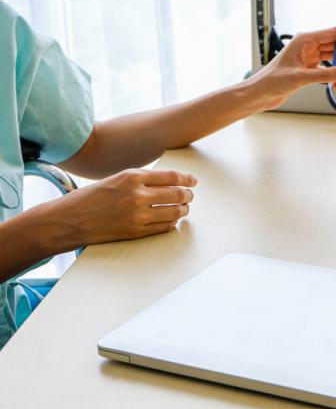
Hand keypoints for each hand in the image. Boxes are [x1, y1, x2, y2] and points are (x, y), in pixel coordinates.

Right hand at [47, 168, 196, 245]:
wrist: (69, 219)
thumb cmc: (92, 197)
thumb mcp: (116, 179)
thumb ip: (142, 179)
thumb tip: (170, 181)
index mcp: (132, 177)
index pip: (171, 176)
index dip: (187, 179)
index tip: (193, 181)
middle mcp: (137, 195)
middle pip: (177, 194)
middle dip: (188, 195)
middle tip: (190, 195)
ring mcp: (138, 215)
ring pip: (174, 212)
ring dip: (183, 210)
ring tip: (183, 208)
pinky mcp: (136, 231)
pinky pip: (164, 227)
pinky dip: (172, 223)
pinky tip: (171, 220)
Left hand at [246, 26, 335, 111]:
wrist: (260, 93)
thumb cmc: (273, 81)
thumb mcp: (301, 78)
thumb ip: (326, 75)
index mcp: (305, 39)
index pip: (335, 33)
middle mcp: (308, 45)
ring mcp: (309, 56)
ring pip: (334, 56)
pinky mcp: (308, 68)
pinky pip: (328, 69)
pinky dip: (334, 77)